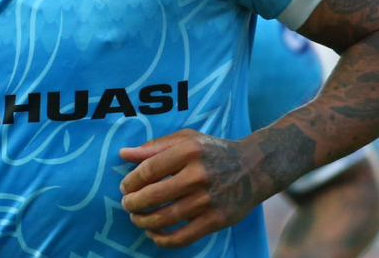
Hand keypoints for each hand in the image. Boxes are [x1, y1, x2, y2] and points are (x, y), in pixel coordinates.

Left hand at [119, 129, 267, 247]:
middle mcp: (198, 175)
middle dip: (133, 203)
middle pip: (153, 196)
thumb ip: (154, 146)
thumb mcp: (186, 139)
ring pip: (165, 218)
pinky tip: (154, 234)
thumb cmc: (213, 151)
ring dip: (143, 221)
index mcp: (189, 151)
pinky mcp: (216, 220)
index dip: (131, 181)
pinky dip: (163, 240)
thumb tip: (123, 153)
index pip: (149, 170)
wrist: (254, 167)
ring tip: (137, 218)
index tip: (124, 186)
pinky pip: (183, 237)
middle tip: (127, 204)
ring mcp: (208, 200)